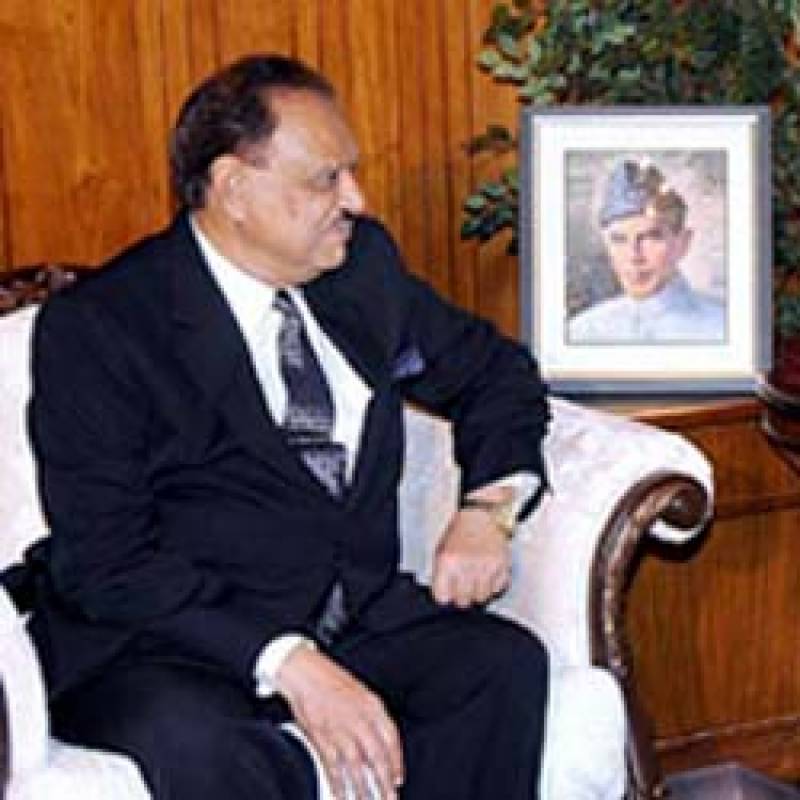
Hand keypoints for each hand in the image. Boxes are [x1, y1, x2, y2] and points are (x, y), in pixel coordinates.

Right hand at [276, 646, 403, 799]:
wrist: (303, 671)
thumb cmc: (330, 679)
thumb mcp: (360, 692)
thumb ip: (371, 716)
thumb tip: (378, 745)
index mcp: (372, 705)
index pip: (391, 738)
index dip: (396, 761)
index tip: (398, 778)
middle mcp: (359, 718)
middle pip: (377, 757)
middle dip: (384, 782)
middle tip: (390, 799)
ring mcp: (340, 729)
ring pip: (357, 766)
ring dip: (364, 789)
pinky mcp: (321, 737)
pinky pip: (333, 767)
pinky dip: (338, 784)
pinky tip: (342, 796)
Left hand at [431, 508, 510, 606]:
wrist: (483, 514)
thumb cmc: (459, 533)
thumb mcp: (442, 550)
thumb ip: (441, 574)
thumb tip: (445, 598)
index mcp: (447, 561)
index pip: (442, 597)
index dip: (444, 596)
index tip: (447, 591)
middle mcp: (466, 566)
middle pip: (462, 601)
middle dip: (461, 596)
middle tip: (462, 586)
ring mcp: (486, 567)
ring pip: (481, 598)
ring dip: (477, 592)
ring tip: (476, 579)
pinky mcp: (503, 566)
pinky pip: (497, 589)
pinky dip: (492, 586)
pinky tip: (488, 574)